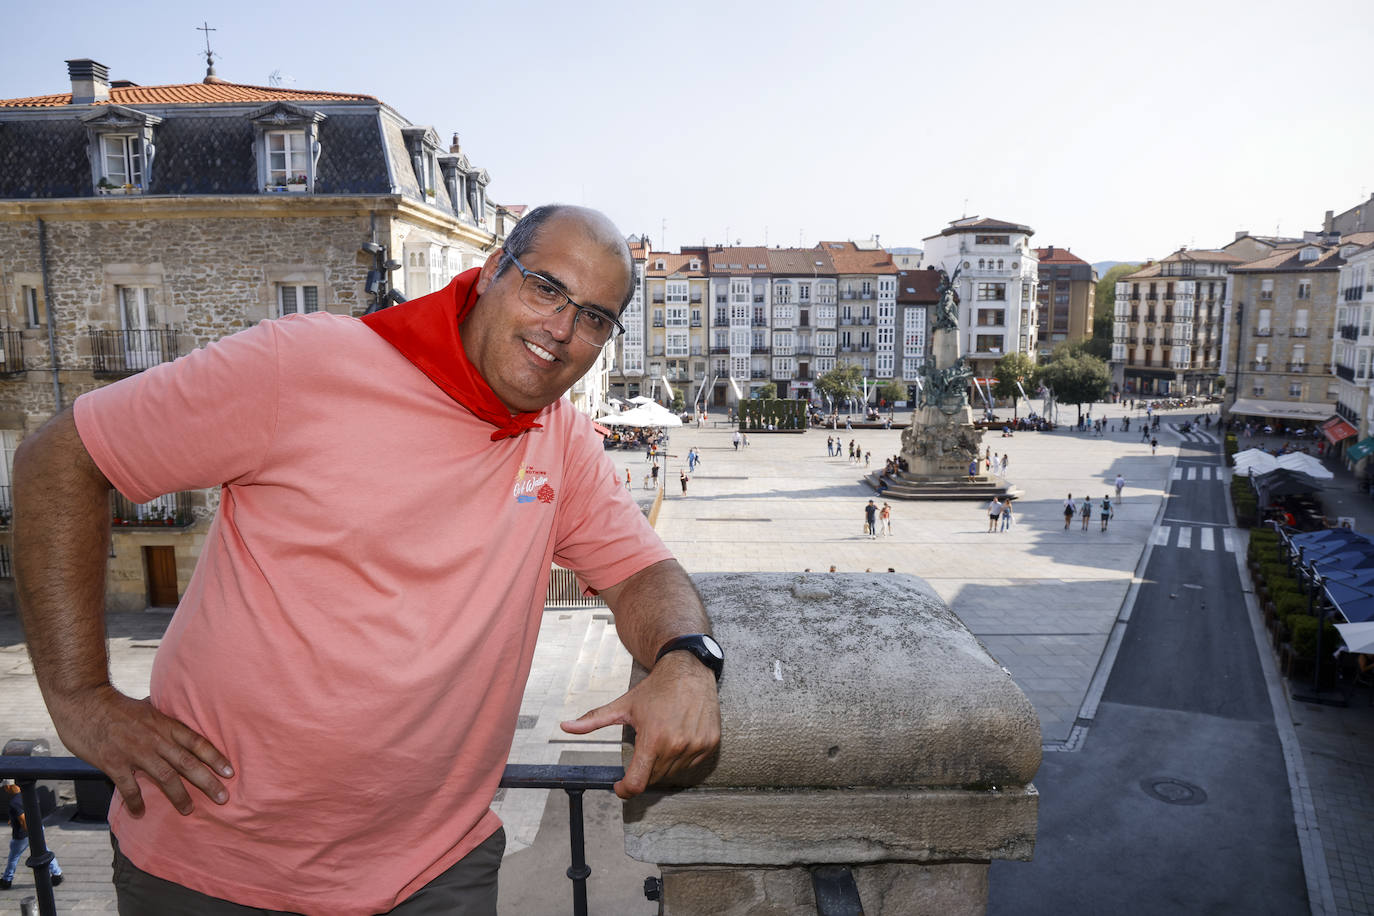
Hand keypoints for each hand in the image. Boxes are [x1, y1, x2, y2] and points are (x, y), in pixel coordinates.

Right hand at [48, 685, 232, 816]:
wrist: (85, 702)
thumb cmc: (117, 706)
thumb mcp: (148, 708)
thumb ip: (163, 720)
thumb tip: (178, 721)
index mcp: (165, 725)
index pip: (197, 742)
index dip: (215, 757)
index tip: (230, 772)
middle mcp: (155, 739)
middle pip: (187, 763)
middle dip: (207, 782)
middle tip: (223, 798)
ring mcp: (135, 752)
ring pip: (164, 777)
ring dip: (178, 796)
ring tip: (189, 810)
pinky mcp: (114, 763)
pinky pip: (129, 787)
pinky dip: (135, 801)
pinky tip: (140, 813)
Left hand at [560, 651, 719, 798]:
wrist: (689, 670)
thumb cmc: (655, 689)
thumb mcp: (623, 705)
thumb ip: (593, 720)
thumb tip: (566, 726)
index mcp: (653, 739)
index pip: (637, 782)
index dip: (625, 790)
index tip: (619, 787)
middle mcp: (676, 745)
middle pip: (654, 778)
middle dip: (643, 770)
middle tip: (642, 748)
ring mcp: (696, 746)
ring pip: (672, 772)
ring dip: (662, 763)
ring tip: (661, 737)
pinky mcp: (710, 743)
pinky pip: (690, 763)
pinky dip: (681, 756)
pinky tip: (678, 735)